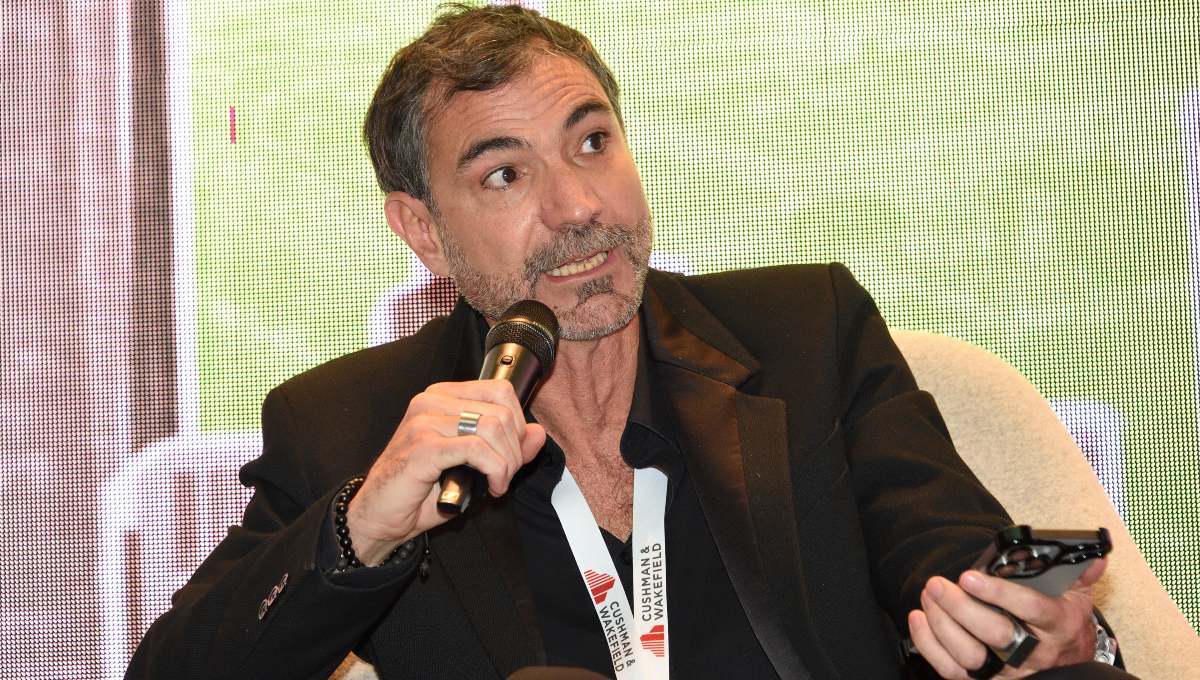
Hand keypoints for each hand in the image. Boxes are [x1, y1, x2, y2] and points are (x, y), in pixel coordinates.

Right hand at [345, 379, 546, 563]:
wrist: (381, 516)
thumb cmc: (422, 490)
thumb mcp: (474, 466)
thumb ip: (508, 448)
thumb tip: (539, 433)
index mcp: (442, 397)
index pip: (500, 389)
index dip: (519, 423)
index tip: (512, 453)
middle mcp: (431, 401)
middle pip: (502, 409)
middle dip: (515, 449)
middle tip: (505, 475)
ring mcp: (424, 421)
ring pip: (493, 427)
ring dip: (506, 462)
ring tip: (497, 483)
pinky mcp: (422, 447)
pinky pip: (477, 449)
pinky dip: (495, 470)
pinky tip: (491, 487)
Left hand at [907, 558, 1106, 678]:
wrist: (1066, 660)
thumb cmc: (1063, 619)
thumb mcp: (1077, 595)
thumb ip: (1080, 572)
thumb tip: (1094, 555)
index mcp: (1057, 624)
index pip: (1029, 609)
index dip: (998, 593)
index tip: (969, 576)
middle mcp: (1033, 652)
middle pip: (994, 634)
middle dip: (960, 608)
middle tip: (937, 584)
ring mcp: (1008, 671)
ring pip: (970, 656)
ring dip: (942, 625)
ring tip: (928, 595)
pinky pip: (953, 672)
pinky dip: (930, 646)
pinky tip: (918, 618)